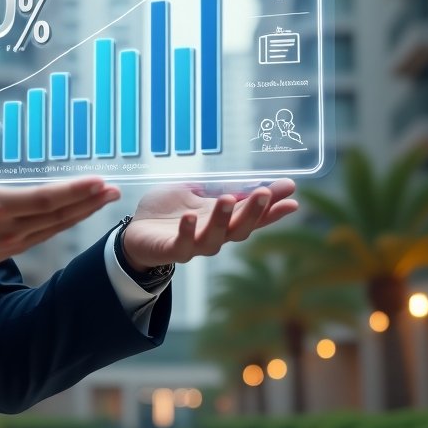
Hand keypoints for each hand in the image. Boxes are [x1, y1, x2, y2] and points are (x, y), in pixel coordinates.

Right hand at [0, 106, 119, 291]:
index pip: (43, 198)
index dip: (73, 191)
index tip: (96, 180)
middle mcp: (10, 226)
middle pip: (59, 213)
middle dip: (89, 200)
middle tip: (115, 188)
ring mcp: (14, 241)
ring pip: (57, 225)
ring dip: (84, 211)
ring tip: (107, 197)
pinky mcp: (13, 248)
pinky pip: (48, 233)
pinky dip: (67, 221)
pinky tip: (80, 212)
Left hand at [121, 180, 297, 271]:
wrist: (136, 232)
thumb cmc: (170, 212)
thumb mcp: (199, 194)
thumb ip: (225, 189)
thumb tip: (254, 177)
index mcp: (222, 221)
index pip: (253, 216)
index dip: (273, 209)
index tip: (292, 196)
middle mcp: (213, 236)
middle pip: (239, 228)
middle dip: (253, 211)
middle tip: (263, 193)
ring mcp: (193, 245)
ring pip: (214, 238)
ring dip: (222, 219)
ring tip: (226, 199)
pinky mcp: (170, 250)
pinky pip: (182, 245)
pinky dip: (187, 232)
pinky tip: (190, 217)